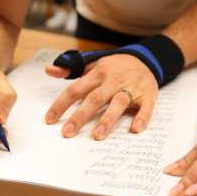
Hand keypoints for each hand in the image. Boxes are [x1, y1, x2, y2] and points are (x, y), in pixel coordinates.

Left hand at [44, 54, 158, 139]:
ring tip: (97, 136)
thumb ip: (71, 69)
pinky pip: (146, 107)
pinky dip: (142, 117)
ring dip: (107, 119)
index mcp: (98, 73)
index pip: (76, 89)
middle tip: (67, 133)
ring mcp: (131, 88)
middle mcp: (113, 80)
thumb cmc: (115, 66)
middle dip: (80, 116)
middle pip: (94, 98)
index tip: (50, 119)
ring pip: (118, 103)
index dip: (62, 104)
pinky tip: (135, 129)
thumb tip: (49, 70)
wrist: (146, 59)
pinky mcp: (147, 95)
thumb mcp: (93, 63)